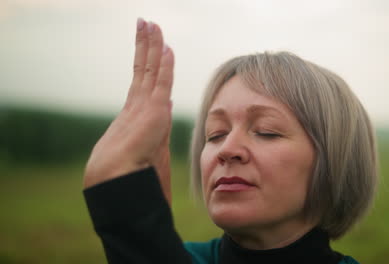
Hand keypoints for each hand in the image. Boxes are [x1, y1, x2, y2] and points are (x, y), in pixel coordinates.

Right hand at [84, 18, 173, 203]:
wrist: (119, 185)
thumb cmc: (133, 175)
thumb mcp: (150, 146)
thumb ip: (158, 124)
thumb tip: (167, 104)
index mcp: (135, 114)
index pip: (143, 80)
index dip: (148, 62)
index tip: (153, 47)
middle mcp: (137, 106)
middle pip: (144, 69)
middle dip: (145, 46)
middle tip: (145, 23)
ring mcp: (143, 108)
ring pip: (150, 69)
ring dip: (152, 45)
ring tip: (151, 24)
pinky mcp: (153, 112)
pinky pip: (161, 82)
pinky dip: (164, 64)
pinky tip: (167, 47)